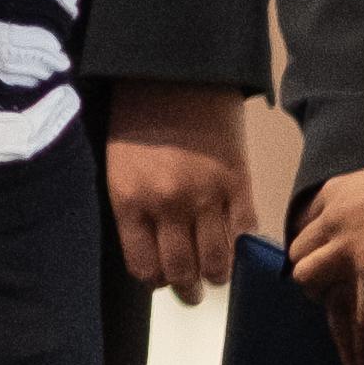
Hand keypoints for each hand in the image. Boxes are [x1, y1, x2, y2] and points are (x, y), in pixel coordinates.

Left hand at [94, 82, 249, 300]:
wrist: (176, 71)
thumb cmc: (138, 117)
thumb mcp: (117, 166)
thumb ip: (133, 209)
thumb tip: (152, 250)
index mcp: (129, 201)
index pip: (144, 266)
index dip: (155, 280)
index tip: (161, 280)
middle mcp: (167, 206)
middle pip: (182, 271)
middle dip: (187, 290)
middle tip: (191, 292)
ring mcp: (206, 196)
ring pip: (218, 261)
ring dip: (217, 276)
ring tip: (215, 274)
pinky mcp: (239, 183)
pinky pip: (246, 232)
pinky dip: (243, 247)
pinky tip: (237, 247)